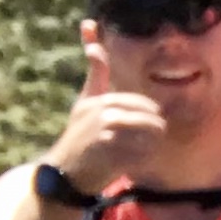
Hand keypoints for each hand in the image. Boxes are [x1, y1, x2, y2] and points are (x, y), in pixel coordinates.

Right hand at [50, 43, 168, 196]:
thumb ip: (96, 76)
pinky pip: (144, 156)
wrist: (65, 173)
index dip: (151, 116)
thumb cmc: (79, 136)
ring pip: (150, 138)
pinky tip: (135, 164)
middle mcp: (103, 114)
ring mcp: (107, 135)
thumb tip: (94, 46)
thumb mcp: (85, 103)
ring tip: (142, 153)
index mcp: (101, 101)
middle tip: (149, 142)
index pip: (143, 105)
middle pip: (151, 120)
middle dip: (155, 132)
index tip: (148, 126)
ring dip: (152, 147)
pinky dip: (144, 162)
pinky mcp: (111, 156)